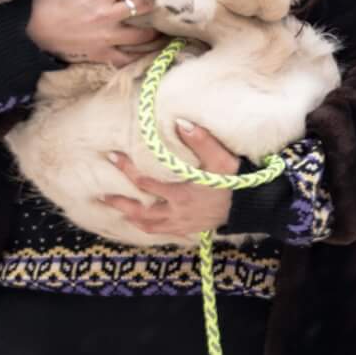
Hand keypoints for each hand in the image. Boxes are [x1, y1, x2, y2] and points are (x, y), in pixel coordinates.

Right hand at [27, 0, 162, 67]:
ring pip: (143, 35)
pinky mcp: (102, 54)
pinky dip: (141, 57)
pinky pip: (127, 58)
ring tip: (166, 28)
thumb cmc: (46, 4)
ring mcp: (108, 36)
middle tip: (164, 1)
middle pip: (144, 6)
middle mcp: (109, 14)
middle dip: (156, 2)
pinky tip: (152, 53)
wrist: (31, 35)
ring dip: (156, 31)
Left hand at [101, 122, 237, 236]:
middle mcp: (176, 212)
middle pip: (141, 211)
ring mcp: (182, 224)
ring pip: (150, 226)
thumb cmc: (236, 180)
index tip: (112, 157)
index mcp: (180, 194)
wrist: (252, 206)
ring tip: (119, 211)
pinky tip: (144, 223)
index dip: (127, 170)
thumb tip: (180, 122)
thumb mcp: (222, 158)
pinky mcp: (190, 230)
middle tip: (103, 196)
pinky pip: (163, 232)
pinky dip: (149, 228)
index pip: (145, 183)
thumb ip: (201, 140)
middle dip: (121, 203)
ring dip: (132, 219)